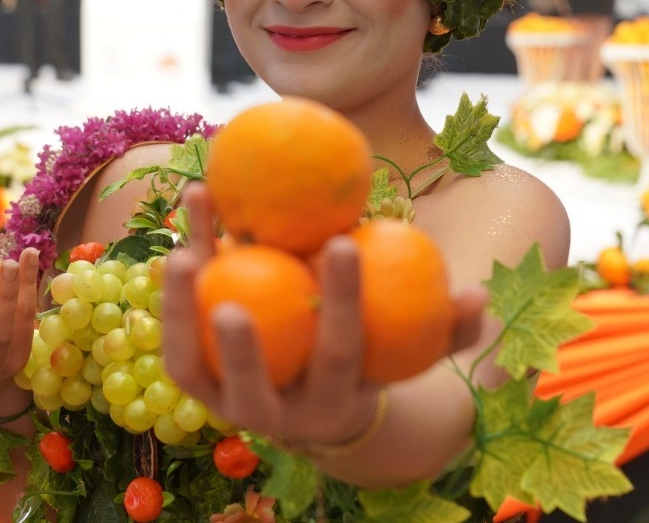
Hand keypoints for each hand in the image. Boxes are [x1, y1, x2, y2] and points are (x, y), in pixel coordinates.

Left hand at [162, 185, 484, 447]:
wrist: (315, 405)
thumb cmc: (371, 359)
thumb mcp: (409, 350)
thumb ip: (444, 327)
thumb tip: (478, 294)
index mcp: (332, 401)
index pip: (338, 353)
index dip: (342, 302)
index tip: (342, 241)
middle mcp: (274, 415)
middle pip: (254, 386)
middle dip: (242, 348)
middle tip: (231, 295)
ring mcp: (226, 404)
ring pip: (192, 369)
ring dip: (179, 315)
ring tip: (181, 253)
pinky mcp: (194, 385)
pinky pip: (174, 339)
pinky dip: (170, 294)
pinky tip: (182, 233)